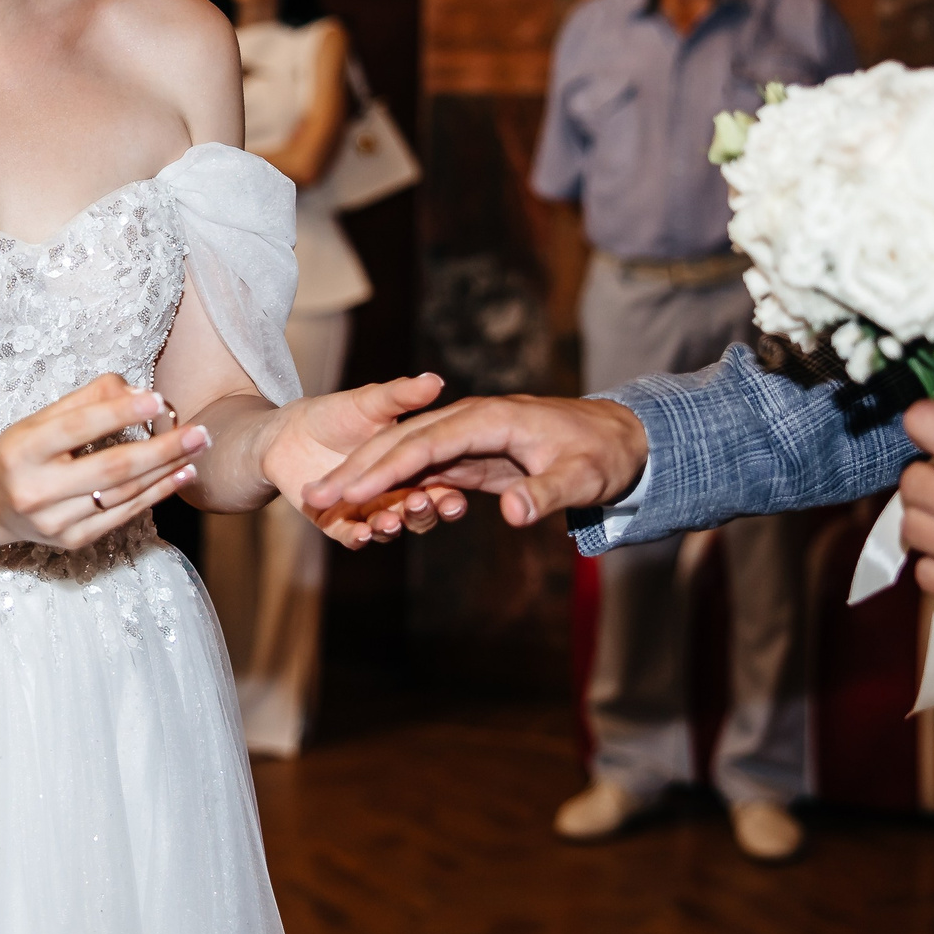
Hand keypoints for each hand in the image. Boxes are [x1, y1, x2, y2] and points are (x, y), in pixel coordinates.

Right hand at [0, 374, 207, 550]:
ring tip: (196, 451)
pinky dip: (154, 495)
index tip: (157, 399)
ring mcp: (54, 522)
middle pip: (110, 469)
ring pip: (122, 495)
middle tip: (199, 432)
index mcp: (22, 452)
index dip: (118, 413)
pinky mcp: (72, 542)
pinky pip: (121, 516)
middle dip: (160, 450)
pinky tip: (178, 476)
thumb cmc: (20, 453)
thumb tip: (137, 392)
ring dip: (165, 472)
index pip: (76, 428)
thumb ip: (86, 401)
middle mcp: (35, 491)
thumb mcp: (40, 419)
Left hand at [259, 374, 467, 546]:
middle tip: (419, 504)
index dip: (449, 500)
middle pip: (417, 515)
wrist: (289, 431)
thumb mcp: (371, 403)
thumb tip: (435, 379)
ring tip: (390, 521)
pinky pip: (351, 536)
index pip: (440, 490)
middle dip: (422, 514)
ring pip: (387, 528)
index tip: (455, 501)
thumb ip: (402, 396)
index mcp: (410, 470)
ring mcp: (365, 510)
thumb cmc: (337, 413)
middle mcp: (393, 495)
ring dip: (390, 528)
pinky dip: (357, 537)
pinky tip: (361, 532)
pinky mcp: (336, 522)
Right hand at [307, 393, 649, 529]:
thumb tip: (514, 515)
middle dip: (355, 470)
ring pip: (403, 456)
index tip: (348, 492)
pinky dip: (389, 487)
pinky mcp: (468, 456)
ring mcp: (465, 438)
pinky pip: (420, 471)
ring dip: (364, 479)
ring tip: (325, 504)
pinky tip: (364, 507)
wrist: (621, 439)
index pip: (423, 443)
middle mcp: (467, 421)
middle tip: (313, 498)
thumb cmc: (602, 454)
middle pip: (399, 443)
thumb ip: (547, 494)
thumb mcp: (581, 477)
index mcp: (486, 417)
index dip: (384, 469)